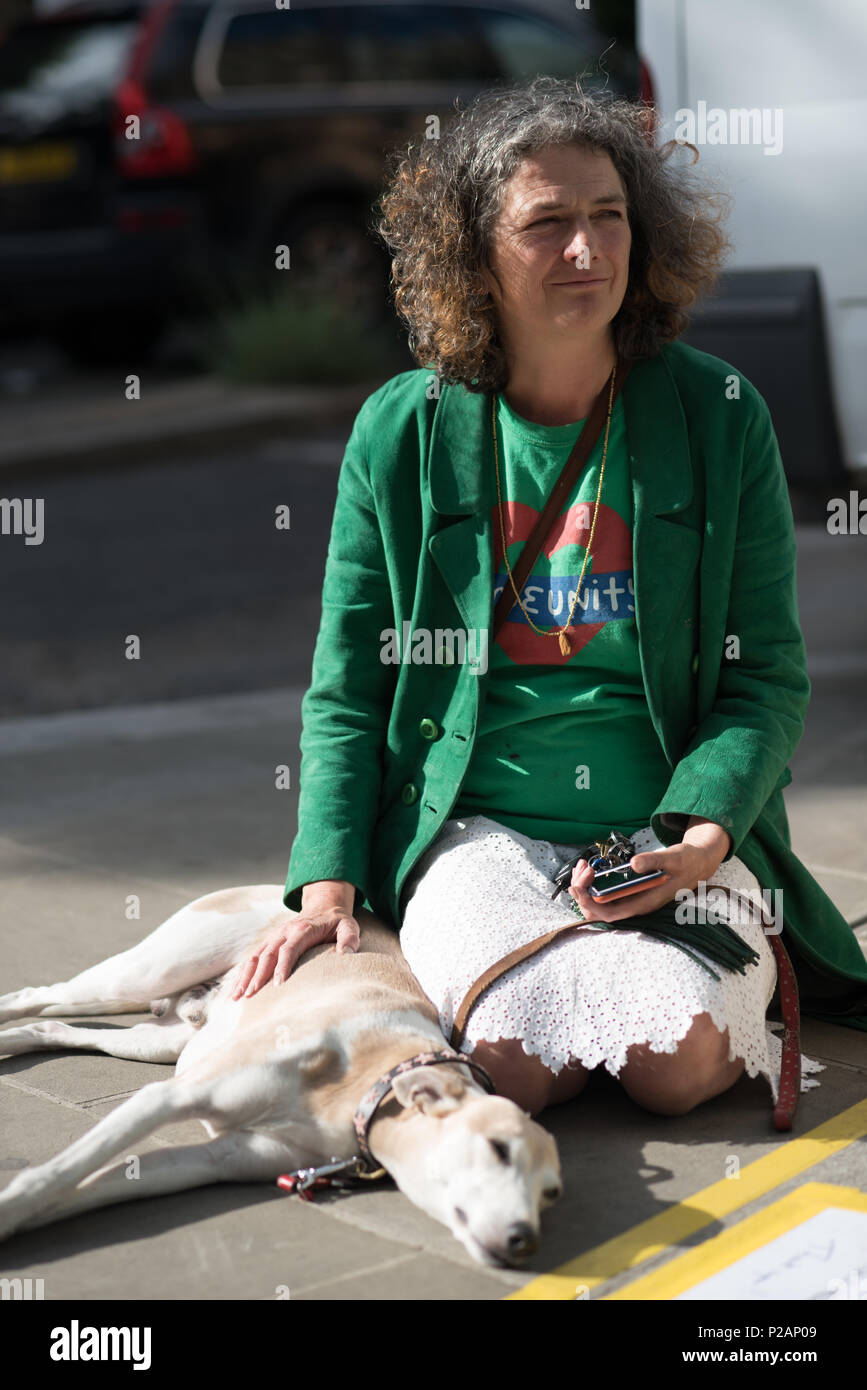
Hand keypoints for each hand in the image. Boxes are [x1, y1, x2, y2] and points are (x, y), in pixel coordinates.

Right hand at [230, 907, 359, 998]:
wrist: (323, 907)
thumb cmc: (337, 922)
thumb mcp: (349, 926)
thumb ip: (349, 938)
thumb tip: (347, 953)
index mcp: (302, 929)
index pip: (289, 948)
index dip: (282, 965)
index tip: (278, 984)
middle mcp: (284, 931)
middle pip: (267, 954)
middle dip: (258, 975)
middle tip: (251, 995)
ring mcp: (274, 937)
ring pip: (254, 956)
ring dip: (244, 976)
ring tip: (236, 996)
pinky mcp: (268, 943)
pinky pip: (251, 958)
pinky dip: (242, 974)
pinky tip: (235, 990)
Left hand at [567, 820, 730, 924]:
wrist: (697, 864)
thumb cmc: (686, 862)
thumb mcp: (672, 858)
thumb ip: (654, 861)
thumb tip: (634, 864)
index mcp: (644, 902)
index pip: (609, 913)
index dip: (590, 902)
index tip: (582, 881)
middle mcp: (636, 905)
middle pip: (599, 912)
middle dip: (582, 894)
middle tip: (580, 870)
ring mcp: (632, 900)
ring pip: (599, 905)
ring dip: (585, 889)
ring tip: (583, 867)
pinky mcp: (631, 893)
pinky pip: (605, 896)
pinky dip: (592, 884)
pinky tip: (590, 869)